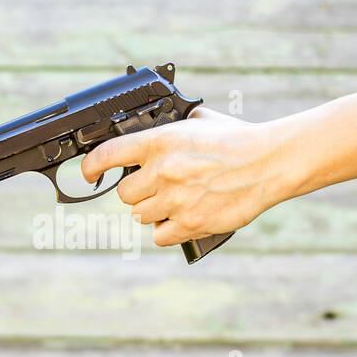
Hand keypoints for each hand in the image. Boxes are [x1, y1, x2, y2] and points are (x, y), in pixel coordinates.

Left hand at [80, 107, 277, 246]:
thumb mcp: (200, 121)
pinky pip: (159, 236)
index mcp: (160, 142)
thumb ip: (173, 128)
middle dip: (137, 192)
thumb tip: (158, 128)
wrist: (268, 163)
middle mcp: (163, 171)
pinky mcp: (190, 223)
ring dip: (152, 211)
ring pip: (140, 215)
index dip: (91, 167)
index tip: (88, 174)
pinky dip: (167, 231)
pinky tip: (181, 220)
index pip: (107, 155)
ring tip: (175, 201)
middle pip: (124, 194)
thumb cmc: (238, 140)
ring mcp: (175, 199)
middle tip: (157, 187)